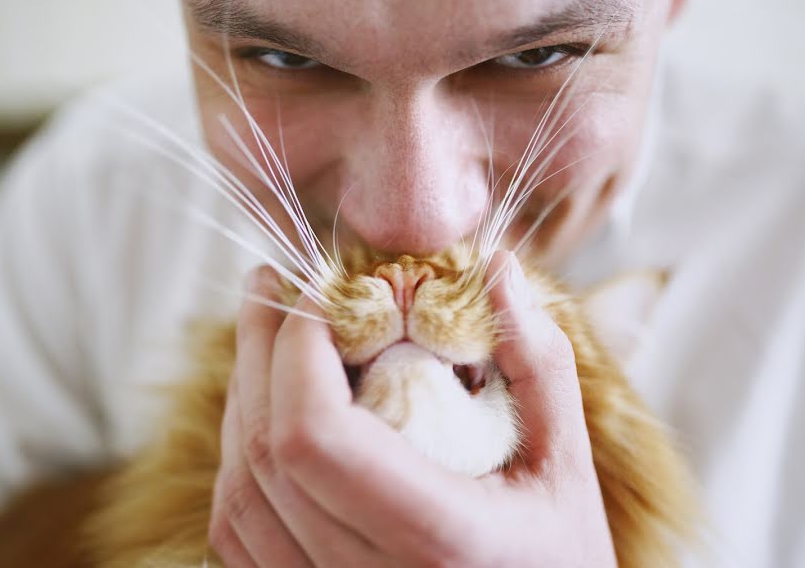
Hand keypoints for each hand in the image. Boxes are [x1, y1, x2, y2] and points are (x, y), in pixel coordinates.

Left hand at [208, 250, 616, 566]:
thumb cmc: (558, 556)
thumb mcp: (567, 464)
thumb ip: (537, 363)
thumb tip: (497, 266)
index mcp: (438, 540)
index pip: (317, 436)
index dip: (300, 349)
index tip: (323, 290)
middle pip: (265, 452)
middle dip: (259, 350)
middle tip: (272, 284)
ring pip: (238, 492)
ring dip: (243, 398)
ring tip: (267, 340)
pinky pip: (238, 530)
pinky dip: (241, 456)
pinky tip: (265, 411)